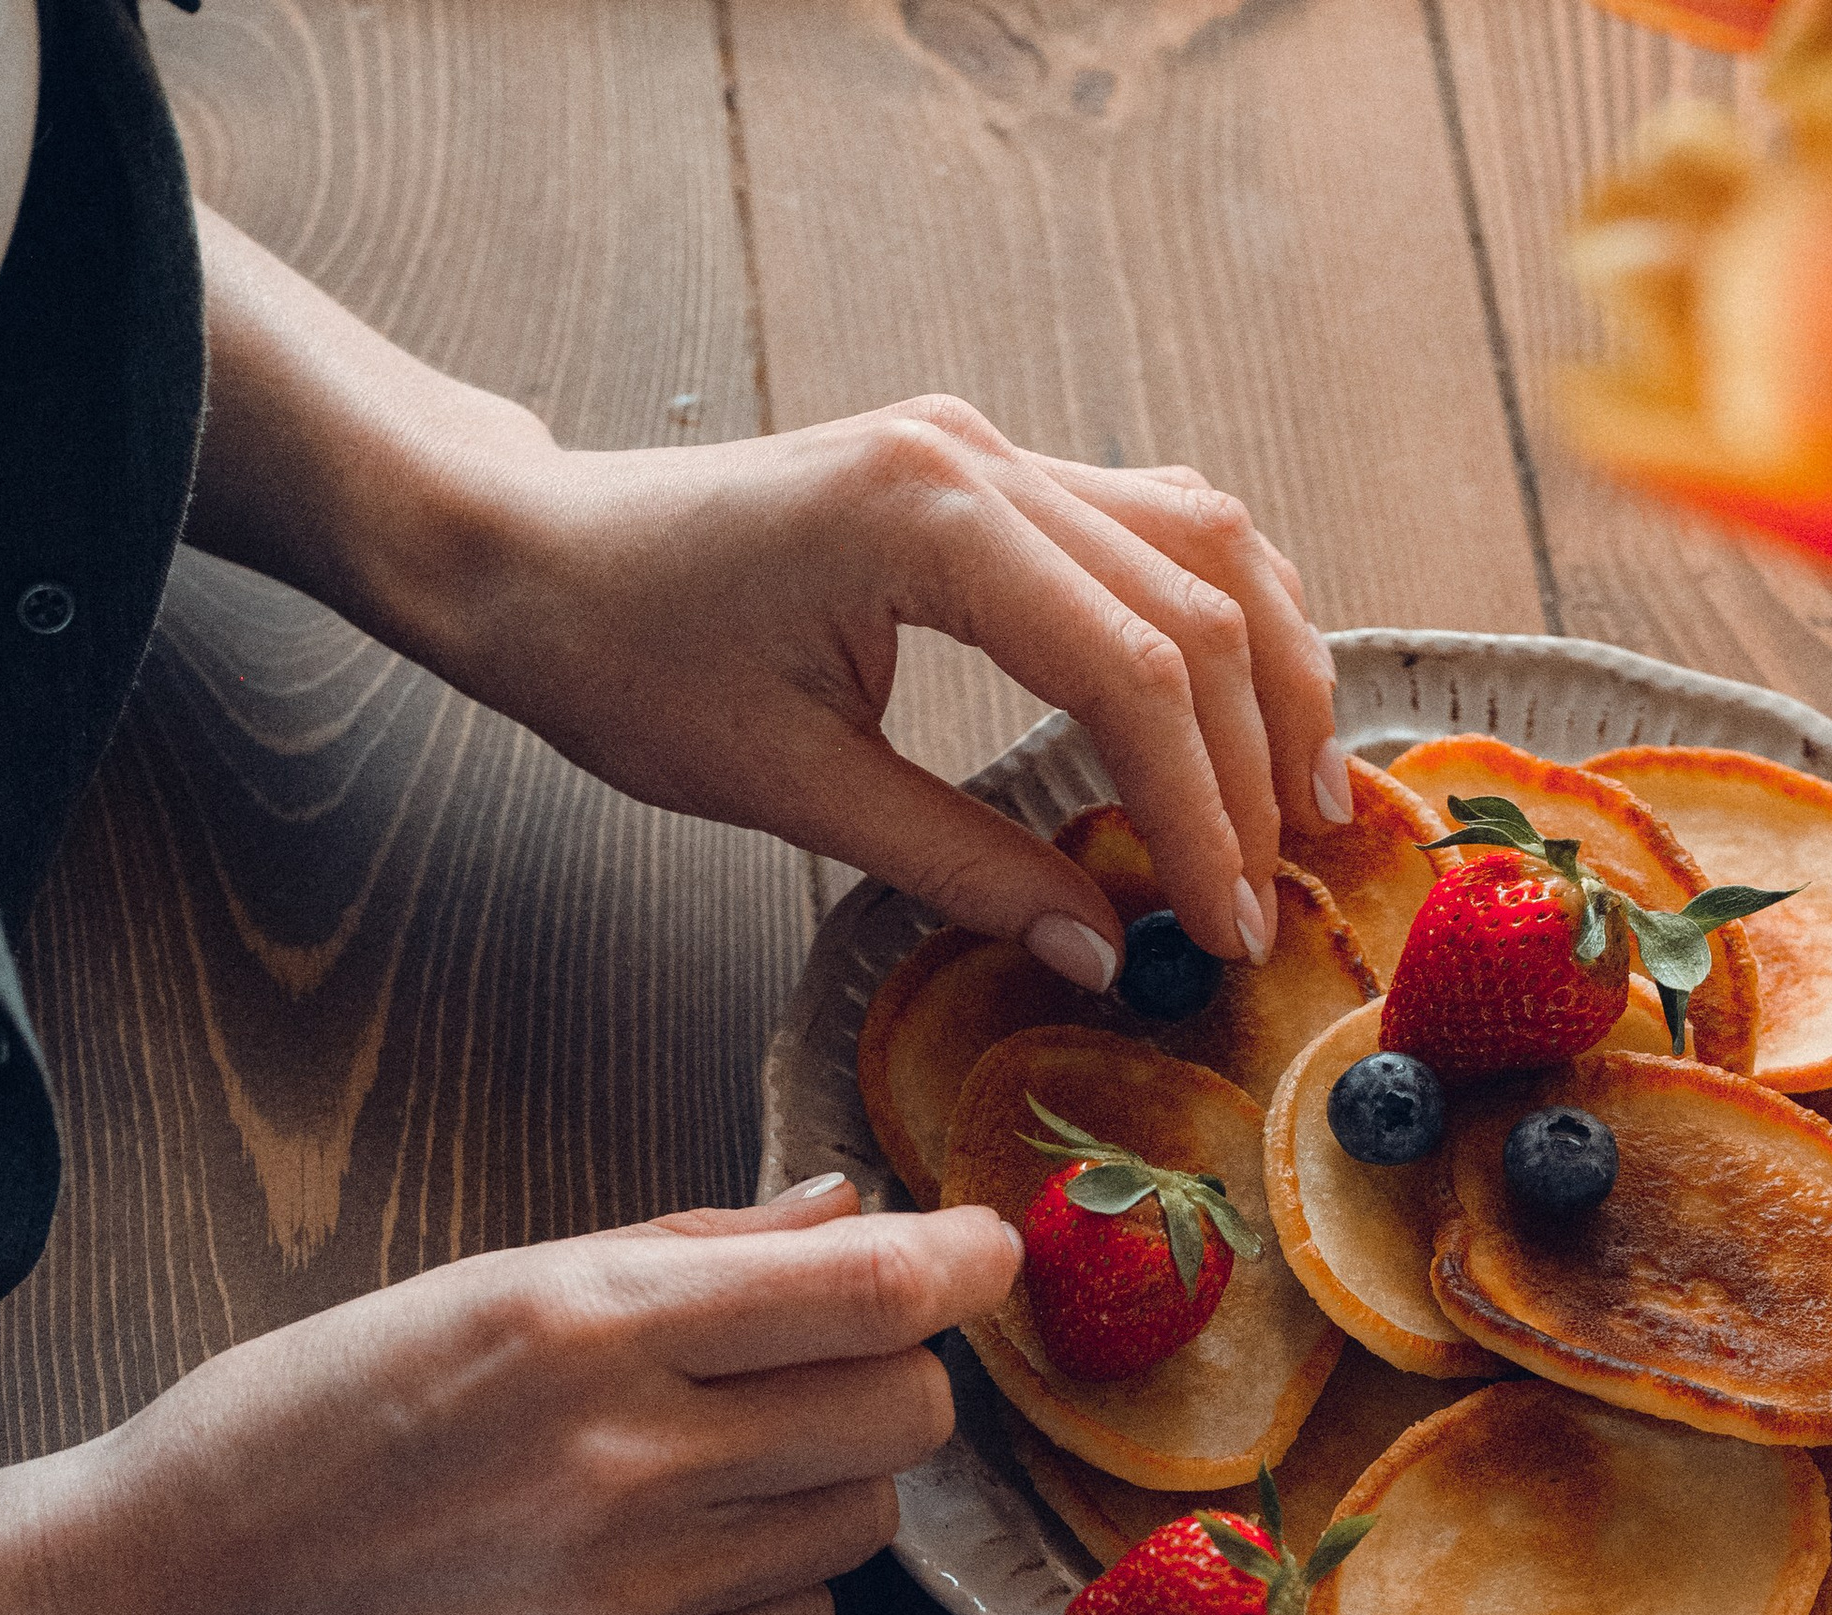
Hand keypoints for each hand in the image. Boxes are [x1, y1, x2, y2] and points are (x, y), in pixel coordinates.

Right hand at [0, 1181, 1013, 1614]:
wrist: (172, 1612)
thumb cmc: (311, 1428)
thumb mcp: (477, 1289)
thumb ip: (684, 1250)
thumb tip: (850, 1210)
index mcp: (582, 1326)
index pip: (863, 1288)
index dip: (961, 1264)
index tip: (990, 1254)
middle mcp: (625, 1462)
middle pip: (902, 1414)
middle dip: (891, 1380)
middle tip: (822, 1371)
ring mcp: (633, 1600)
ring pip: (858, 1527)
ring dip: (822, 1488)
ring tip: (708, 1475)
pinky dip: (768, 1596)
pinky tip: (670, 1570)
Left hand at [185, 219, 1347, 986]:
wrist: (529, 554)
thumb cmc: (622, 663)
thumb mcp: (788, 794)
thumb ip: (957, 865)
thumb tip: (1099, 947)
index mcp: (924, 522)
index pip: (1132, 669)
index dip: (1201, 810)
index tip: (1226, 925)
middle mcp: (975, 459)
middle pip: (1196, 600)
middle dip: (1254, 760)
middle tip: (1271, 894)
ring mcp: (985, 449)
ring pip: (1201, 541)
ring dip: (1270, 672)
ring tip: (1303, 805)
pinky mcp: (979, 471)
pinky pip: (1151, 525)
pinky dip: (1217, 621)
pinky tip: (1243, 709)